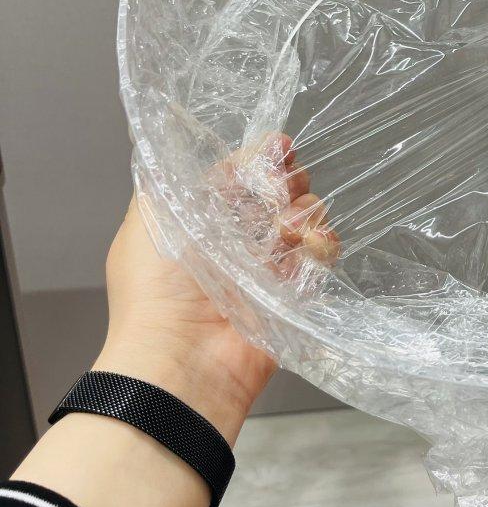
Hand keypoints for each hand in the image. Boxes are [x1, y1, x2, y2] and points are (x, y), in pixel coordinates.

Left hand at [95, 134, 337, 441]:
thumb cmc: (154, 292)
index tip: (279, 146)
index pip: (240, 174)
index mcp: (200, 220)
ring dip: (303, 212)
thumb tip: (202, 146)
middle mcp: (234, 241)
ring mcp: (266, 267)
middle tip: (282, 188)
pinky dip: (322, 243)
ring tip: (286, 229)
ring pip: (305, 217)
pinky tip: (309, 244)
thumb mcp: (147, 221)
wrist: (180, 360)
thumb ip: (169, 178)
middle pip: (278, 191)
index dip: (261, 157)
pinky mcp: (292, 293)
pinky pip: (321, 254)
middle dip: (287, 181)